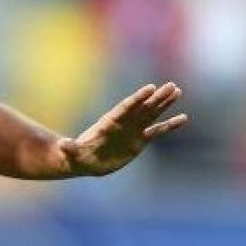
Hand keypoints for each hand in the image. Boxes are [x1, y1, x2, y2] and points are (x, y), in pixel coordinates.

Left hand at [61, 82, 187, 176]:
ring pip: (151, 114)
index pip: (126, 108)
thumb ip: (69, 148)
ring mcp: (133, 130)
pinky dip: (169, 125)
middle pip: (142, 107)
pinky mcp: (139, 140)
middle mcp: (124, 123)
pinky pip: (157, 131)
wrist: (83, 160)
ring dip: (164, 104)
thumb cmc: (75, 156)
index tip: (150, 88)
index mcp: (109, 123)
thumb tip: (62, 145)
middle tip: (171, 86)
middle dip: (156, 98)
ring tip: (177, 91)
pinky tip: (183, 118)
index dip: (138, 98)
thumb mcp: (71, 153)